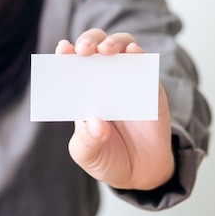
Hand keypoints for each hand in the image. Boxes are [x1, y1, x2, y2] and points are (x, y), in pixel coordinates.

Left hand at [55, 29, 173, 189]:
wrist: (140, 174)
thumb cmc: (107, 158)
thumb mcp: (88, 155)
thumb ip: (87, 141)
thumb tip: (97, 123)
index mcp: (81, 91)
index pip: (71, 64)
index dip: (66, 53)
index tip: (63, 49)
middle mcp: (103, 80)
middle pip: (96, 45)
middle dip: (88, 41)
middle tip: (84, 50)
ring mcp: (128, 81)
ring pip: (122, 46)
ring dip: (114, 42)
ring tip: (106, 50)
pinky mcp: (151, 88)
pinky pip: (147, 66)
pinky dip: (140, 56)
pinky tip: (133, 53)